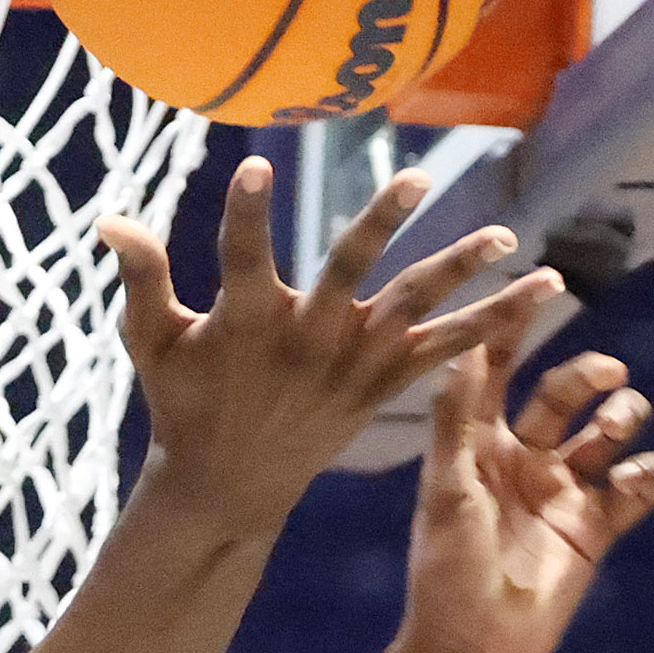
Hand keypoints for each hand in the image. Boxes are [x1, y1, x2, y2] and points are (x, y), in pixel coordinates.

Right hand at [99, 155, 566, 539]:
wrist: (229, 487)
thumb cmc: (184, 404)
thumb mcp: (152, 345)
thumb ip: (142, 280)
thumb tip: (109, 218)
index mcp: (246, 324)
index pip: (245, 257)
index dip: (249, 214)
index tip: (258, 165)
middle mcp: (307, 341)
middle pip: (349, 274)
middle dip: (380, 226)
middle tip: (415, 180)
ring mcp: (351, 365)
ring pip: (414, 310)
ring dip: (462, 271)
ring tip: (509, 237)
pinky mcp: (382, 387)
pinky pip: (447, 354)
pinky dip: (495, 325)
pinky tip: (544, 290)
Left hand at [402, 337, 653, 652]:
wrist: (475, 646)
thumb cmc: (445, 568)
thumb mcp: (446, 488)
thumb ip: (456, 420)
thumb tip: (457, 349)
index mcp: (476, 442)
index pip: (497, 368)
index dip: (517, 326)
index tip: (544, 282)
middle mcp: (521, 458)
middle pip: (564, 393)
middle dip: (589, 374)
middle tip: (609, 374)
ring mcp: (560, 491)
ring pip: (607, 433)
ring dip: (623, 417)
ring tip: (620, 425)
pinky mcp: (595, 529)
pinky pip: (636, 488)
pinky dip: (648, 475)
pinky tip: (641, 477)